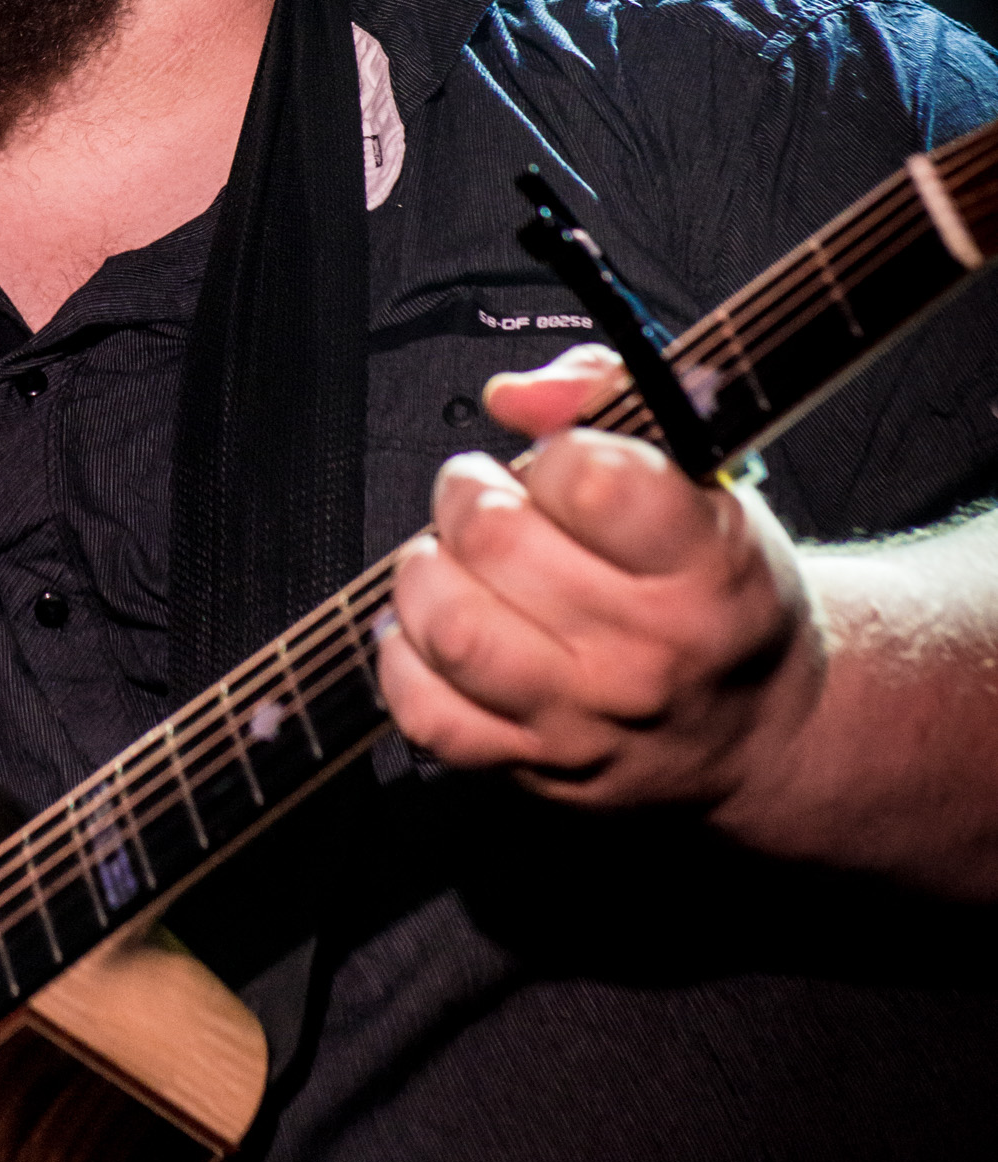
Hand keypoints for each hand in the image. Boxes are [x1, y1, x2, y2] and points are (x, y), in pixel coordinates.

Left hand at [381, 344, 826, 815]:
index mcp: (707, 567)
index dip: (555, 454)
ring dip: (426, 571)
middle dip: (467, 494)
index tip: (562, 464)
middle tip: (482, 495)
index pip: (592, 482)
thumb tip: (514, 397)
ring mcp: (583, 717)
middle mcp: (647, 651)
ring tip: (452, 559)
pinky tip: (435, 628)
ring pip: (450, 627)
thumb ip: (608, 397)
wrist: (757, 726)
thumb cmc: (721, 592)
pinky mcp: (530, 764)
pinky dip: (405, 658)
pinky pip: (425, 711)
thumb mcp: (705, 479)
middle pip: (495, 544)